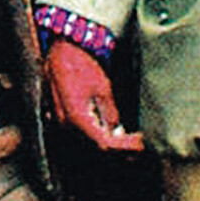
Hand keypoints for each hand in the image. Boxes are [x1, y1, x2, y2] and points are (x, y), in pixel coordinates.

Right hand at [44, 37, 144, 153]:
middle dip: (120, 149)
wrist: (59, 51)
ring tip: (129, 141)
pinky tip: (112, 133)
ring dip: (109, 145)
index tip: (140, 143)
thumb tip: (118, 131)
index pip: (104, 144)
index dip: (124, 148)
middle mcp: (66, 125)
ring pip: (88, 144)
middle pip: (95, 148)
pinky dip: (98, 137)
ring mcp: (61, 123)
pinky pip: (81, 135)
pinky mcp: (61, 118)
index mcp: (77, 118)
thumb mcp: (102, 87)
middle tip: (138, 145)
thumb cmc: (81, 64)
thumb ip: (110, 111)